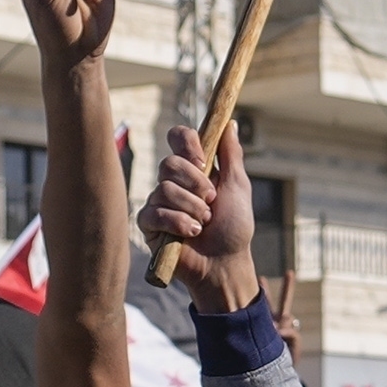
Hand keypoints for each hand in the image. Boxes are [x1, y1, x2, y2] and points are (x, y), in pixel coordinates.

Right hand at [146, 117, 259, 312]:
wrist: (224, 263)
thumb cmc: (234, 228)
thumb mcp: (237, 187)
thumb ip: (231, 155)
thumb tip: (230, 123)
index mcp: (194, 169)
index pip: (178, 138)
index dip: (186, 143)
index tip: (203, 160)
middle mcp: (173, 182)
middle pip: (169, 163)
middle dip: (196, 184)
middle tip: (211, 201)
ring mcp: (159, 203)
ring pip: (164, 189)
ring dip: (192, 208)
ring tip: (204, 224)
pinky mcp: (148, 225)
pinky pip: (155, 213)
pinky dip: (178, 223)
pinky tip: (191, 234)